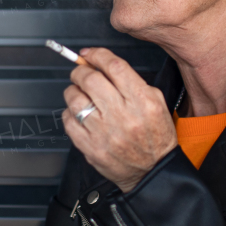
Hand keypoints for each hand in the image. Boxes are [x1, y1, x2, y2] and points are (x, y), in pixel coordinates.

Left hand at [61, 47, 177, 191]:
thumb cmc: (156, 138)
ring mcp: (105, 133)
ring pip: (75, 99)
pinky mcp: (91, 148)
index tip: (90, 54)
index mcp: (142, 101)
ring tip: (78, 93)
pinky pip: (69, 121)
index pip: (114, 67)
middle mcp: (123, 116)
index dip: (97, 55)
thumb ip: (132, 82)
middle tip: (80, 72)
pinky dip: (69, 113)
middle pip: (91, 80)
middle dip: (81, 71)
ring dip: (73, 91)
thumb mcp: (157, 102)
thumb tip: (103, 65)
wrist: (152, 171)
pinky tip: (78, 114)